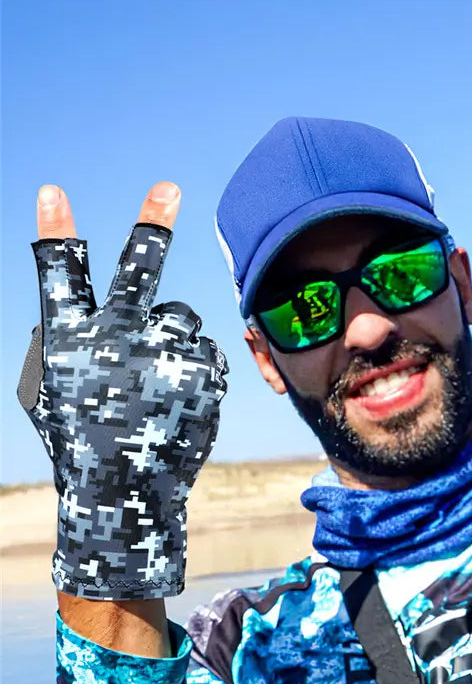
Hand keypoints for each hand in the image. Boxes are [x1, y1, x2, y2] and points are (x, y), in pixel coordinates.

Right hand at [19, 183, 227, 599]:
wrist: (129, 495)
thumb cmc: (82, 443)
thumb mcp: (53, 393)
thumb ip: (61, 348)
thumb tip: (66, 317)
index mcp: (71, 339)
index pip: (60, 273)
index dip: (56, 232)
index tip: (54, 192)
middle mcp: (118, 337)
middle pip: (137, 268)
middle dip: (151, 225)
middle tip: (169, 188)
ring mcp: (166, 353)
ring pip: (180, 315)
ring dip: (171, 335)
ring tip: (159, 380)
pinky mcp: (204, 370)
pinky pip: (206, 348)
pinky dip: (195, 366)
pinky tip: (180, 398)